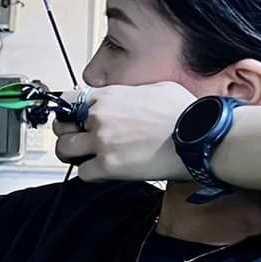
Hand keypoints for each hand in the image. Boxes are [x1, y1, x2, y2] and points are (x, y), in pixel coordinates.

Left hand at [52, 82, 198, 181]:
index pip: (69, 100)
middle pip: (61, 127)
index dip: (69, 112)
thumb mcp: (156, 88)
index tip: (74, 120)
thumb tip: (130, 99)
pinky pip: (83, 173)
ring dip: (74, 155)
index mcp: (109, 96)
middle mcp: (100, 117)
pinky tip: (104, 171)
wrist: (199, 136)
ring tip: (87, 158)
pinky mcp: (109, 166)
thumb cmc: (186, 113)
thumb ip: (131, 94)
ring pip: (65, 150)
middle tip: (78, 141)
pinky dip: (91, 173)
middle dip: (67, 134)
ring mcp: (102, 141)